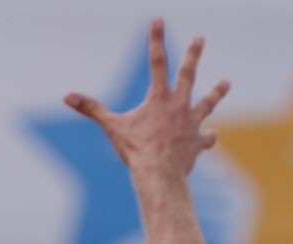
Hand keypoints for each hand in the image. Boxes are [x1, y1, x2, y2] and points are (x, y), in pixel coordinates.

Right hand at [64, 19, 228, 177]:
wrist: (159, 174)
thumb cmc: (135, 150)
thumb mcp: (111, 127)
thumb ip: (91, 109)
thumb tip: (67, 96)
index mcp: (158, 98)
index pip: (156, 61)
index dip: (155, 39)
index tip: (158, 20)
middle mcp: (179, 105)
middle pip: (188, 75)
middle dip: (193, 54)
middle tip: (199, 38)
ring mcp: (191, 123)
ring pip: (207, 103)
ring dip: (216, 92)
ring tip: (226, 82)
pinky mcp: (196, 143)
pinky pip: (205, 139)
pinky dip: (208, 137)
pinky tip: (212, 135)